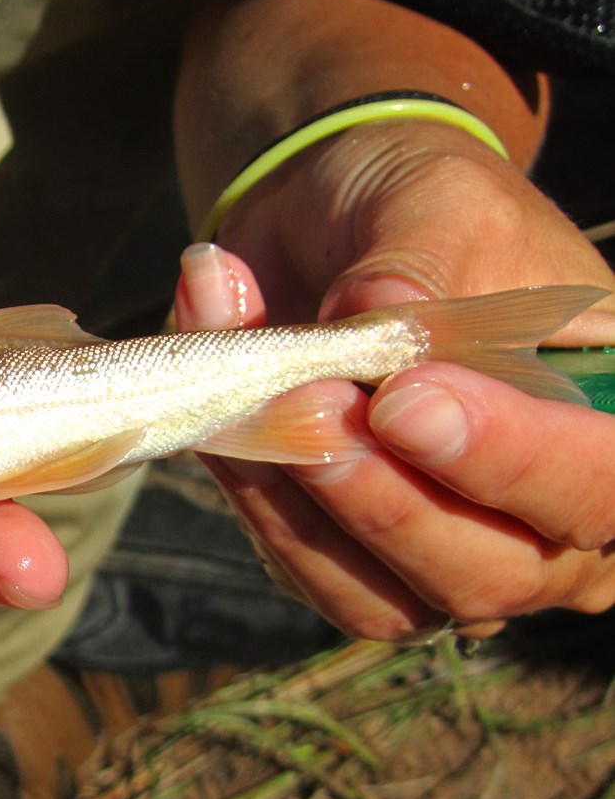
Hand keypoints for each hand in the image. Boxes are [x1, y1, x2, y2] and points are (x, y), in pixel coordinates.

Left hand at [176, 120, 614, 640]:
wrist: (328, 226)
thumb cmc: (416, 209)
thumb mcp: (437, 198)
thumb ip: (418, 262)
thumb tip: (370, 317)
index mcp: (608, 420)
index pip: (602, 482)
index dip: (512, 458)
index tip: (404, 401)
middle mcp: (544, 519)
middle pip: (490, 572)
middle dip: (385, 497)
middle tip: (311, 404)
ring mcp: (445, 555)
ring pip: (387, 600)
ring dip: (301, 500)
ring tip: (249, 391)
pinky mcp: (349, 560)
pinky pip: (303, 573)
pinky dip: (251, 497)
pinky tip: (221, 419)